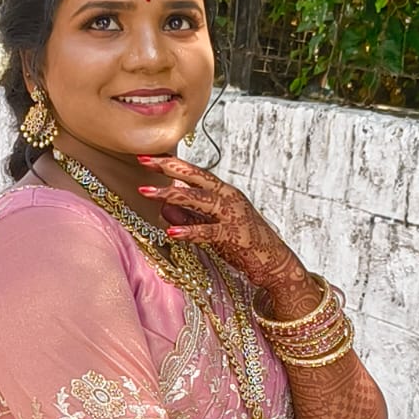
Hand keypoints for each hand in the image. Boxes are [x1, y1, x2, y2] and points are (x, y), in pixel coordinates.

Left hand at [136, 155, 306, 290]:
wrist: (275, 262)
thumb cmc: (244, 245)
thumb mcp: (211, 228)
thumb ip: (189, 217)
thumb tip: (162, 208)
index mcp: (223, 192)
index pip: (193, 173)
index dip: (171, 163)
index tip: (147, 155)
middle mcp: (228, 197)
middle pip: (194, 177)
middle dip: (167, 167)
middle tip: (143, 160)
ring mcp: (232, 214)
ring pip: (198, 199)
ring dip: (171, 195)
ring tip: (147, 193)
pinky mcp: (234, 235)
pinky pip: (208, 231)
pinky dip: (189, 231)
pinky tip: (172, 232)